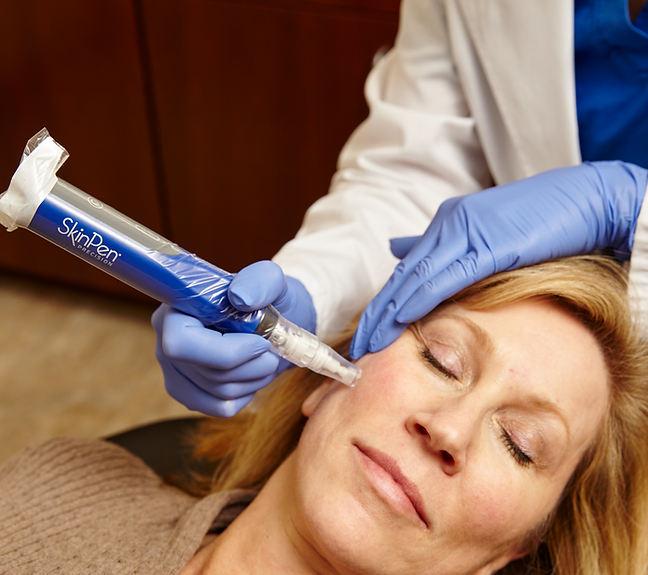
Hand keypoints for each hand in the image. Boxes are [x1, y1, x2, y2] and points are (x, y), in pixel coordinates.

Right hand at [152, 260, 315, 416]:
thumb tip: (240, 296)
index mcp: (176, 309)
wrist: (270, 319)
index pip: (181, 343)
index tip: (261, 342)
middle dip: (252, 366)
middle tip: (273, 351)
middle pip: (208, 373)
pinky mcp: (186, 391)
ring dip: (254, 379)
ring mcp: (172, 370)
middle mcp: (164, 340)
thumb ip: (259, 281)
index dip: (226, 351)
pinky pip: (219, 407)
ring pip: (217, 393)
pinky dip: (245, 394)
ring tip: (266, 359)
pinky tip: (252, 374)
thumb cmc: (267, 298)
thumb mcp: (271, 280)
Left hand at [350, 161, 647, 358]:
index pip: (407, 271)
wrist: (589, 200)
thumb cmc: (543, 220)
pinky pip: (444, 277)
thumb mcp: (485, 233)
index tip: (367, 332)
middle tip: (355, 346)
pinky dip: (417, 300)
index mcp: (448, 223)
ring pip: (415, 279)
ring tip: (367, 342)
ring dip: (388, 314)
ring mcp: (466, 232)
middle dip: (377, 315)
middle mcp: (449, 225)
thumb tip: (398, 250)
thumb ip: (443, 245)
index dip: (383, 304)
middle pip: (402, 277)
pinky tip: (399, 319)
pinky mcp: (487, 245)